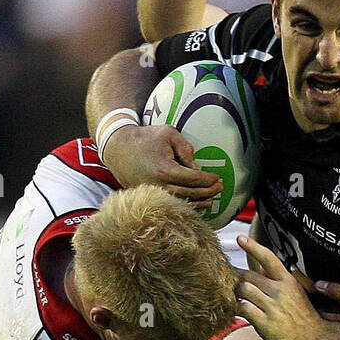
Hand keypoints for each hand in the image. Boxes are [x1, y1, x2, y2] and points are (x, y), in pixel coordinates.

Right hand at [101, 124, 221, 203]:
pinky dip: (186, 206)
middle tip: (220, 188)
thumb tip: (197, 168)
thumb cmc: (145, 138)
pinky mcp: (149, 199)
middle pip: (191, 193)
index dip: (209, 180)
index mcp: (165, 170)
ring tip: (212, 199)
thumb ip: (186, 149)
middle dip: (209, 191)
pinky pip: (171, 205)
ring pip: (182, 203)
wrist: (118, 148)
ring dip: (200, 203)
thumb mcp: (168, 134)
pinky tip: (196, 204)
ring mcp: (153, 195)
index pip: (194, 179)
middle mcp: (159, 186)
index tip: (218, 178)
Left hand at [235, 235, 324, 339]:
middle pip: (248, 276)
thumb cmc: (302, 316)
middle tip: (234, 285)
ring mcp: (272, 307)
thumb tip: (259, 263)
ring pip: (243, 290)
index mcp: (288, 281)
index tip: (240, 238)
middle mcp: (280, 291)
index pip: (268, 258)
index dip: (253, 246)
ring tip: (238, 298)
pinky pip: (243, 308)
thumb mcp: (294, 292)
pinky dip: (237, 308)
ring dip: (237, 294)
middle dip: (238, 279)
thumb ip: (276, 278)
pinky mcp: (265, 323)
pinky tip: (239, 311)